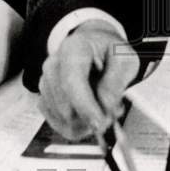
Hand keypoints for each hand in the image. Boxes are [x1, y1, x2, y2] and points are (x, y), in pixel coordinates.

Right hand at [37, 20, 138, 140]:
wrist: (94, 45)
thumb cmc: (109, 50)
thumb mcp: (124, 58)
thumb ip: (116, 82)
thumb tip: (105, 107)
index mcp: (74, 49)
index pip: (72, 82)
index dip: (85, 107)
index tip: (101, 123)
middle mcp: (53, 65)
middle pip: (65, 107)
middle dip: (92, 116)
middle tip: (115, 110)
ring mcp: (46, 83)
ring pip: (64, 121)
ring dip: (88, 122)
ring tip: (105, 104)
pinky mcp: (45, 99)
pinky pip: (61, 126)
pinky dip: (80, 125)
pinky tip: (92, 110)